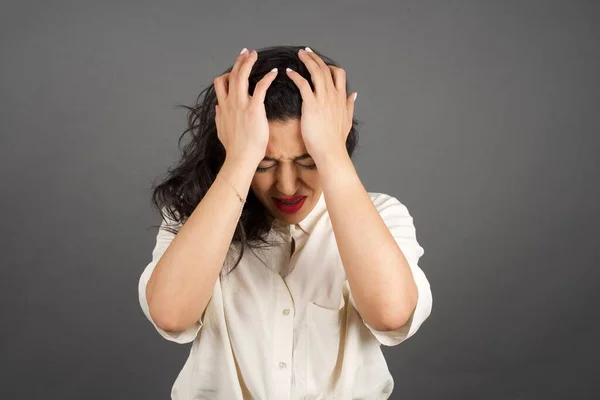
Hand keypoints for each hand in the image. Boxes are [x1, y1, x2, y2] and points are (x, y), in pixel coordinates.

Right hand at [213, 48, 277, 164]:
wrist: (241, 158)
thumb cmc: (235, 149)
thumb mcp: (221, 131)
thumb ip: (219, 118)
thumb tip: (217, 108)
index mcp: (223, 108)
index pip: (221, 84)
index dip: (227, 73)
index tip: (234, 69)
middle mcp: (230, 103)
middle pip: (231, 75)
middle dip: (238, 61)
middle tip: (246, 53)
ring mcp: (241, 105)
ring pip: (242, 76)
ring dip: (248, 62)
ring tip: (254, 55)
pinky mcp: (254, 109)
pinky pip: (260, 87)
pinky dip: (267, 77)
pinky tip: (274, 72)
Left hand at [285, 47, 356, 162]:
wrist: (331, 152)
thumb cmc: (336, 140)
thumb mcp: (347, 120)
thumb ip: (349, 105)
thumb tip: (354, 94)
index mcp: (341, 98)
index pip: (338, 74)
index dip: (329, 65)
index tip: (320, 62)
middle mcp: (333, 95)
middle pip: (325, 69)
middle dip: (315, 57)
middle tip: (306, 51)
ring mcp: (323, 99)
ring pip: (316, 72)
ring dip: (307, 60)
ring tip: (299, 54)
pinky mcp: (311, 105)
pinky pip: (303, 84)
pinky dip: (295, 75)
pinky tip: (288, 72)